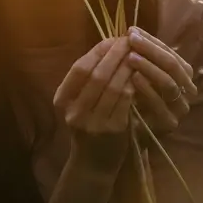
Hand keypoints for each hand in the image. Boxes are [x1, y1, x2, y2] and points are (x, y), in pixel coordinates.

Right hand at [54, 36, 135, 173]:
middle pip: (97, 75)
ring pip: (114, 86)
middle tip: (129, 41)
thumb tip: (109, 44)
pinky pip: (126, 101)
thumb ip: (87, 79)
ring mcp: (94, 123)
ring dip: (127, 67)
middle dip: (115, 55)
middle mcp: (74, 112)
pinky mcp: (114, 131)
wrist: (93, 163)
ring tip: (137, 55)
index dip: (97, 51)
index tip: (112, 39)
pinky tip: (140, 75)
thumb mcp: (78, 103)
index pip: (80, 68)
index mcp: (62, 101)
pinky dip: (134, 84)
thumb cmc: (87, 126)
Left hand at [127, 27, 197, 133]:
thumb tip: (132, 31)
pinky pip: (160, 104)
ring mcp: (179, 108)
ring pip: (169, 83)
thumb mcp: (141, 72)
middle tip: (131, 40)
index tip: (132, 31)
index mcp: (183, 74)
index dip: (151, 41)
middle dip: (151, 51)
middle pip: (172, 66)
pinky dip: (147, 89)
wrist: (130, 130)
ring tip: (131, 57)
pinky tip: (133, 78)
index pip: (170, 53)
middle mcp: (186, 90)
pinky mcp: (169, 124)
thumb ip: (142, 55)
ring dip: (149, 68)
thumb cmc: (136, 95)